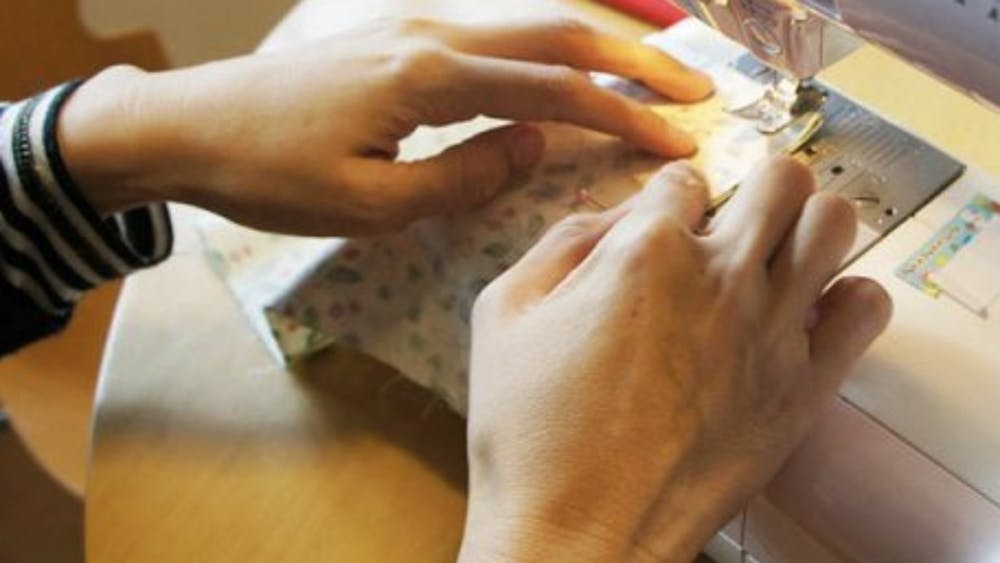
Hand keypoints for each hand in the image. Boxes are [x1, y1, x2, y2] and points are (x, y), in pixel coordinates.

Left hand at [57, 18, 711, 234]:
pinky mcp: (400, 36)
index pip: (554, 92)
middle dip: (634, 61)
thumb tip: (534, 146)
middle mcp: (433, 34)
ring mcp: (415, 26)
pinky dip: (546, 47)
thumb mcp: (368, 204)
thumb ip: (461, 177)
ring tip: (654, 65)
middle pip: (557, 32)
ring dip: (597, 43)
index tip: (680, 145)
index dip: (624, 119)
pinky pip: (493, 35)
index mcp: (429, 78)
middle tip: (696, 90)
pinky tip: (568, 63)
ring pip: (528, 24)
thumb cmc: (269, 175)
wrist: (187, 127)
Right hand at [460, 158, 891, 561]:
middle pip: (781, 178)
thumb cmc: (529, 430)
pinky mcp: (803, 389)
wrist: (576, 532)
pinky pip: (866, 310)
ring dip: (810, 223)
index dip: (668, 197)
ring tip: (779, 255)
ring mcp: (771, 332)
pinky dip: (850, 297)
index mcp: (646, 251)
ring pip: (835, 224)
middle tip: (733, 223)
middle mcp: (720, 278)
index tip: (662, 224)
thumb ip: (561, 242)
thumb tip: (617, 215)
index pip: (683, 179)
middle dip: (755, 187)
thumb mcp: (504, 312)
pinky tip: (810, 313)